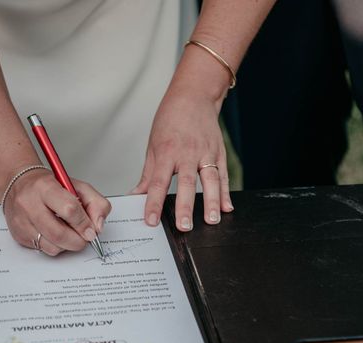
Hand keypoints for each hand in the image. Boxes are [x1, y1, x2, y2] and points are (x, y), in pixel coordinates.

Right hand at [3, 169, 110, 255]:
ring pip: (52, 247)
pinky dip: (56, 246)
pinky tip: (56, 234)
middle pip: (59, 234)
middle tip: (85, 238)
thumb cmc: (50, 186)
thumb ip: (96, 203)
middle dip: (78, 241)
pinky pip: (44, 250)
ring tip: (70, 233)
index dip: (84, 224)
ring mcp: (22, 222)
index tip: (92, 230)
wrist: (19, 185)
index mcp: (45, 187)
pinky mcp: (19, 235)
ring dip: (68, 245)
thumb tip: (98, 227)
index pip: (69, 209)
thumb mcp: (78, 187)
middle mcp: (30, 204)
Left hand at [132, 88, 233, 231]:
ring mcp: (206, 153)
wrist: (193, 96)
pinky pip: (223, 175)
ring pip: (210, 181)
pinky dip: (225, 192)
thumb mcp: (153, 146)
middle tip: (184, 227)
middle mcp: (187, 153)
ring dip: (211, 202)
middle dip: (185, 207)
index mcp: (167, 153)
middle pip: (186, 184)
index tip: (151, 220)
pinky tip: (226, 208)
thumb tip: (135, 196)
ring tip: (211, 221)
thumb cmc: (170, 119)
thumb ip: (147, 175)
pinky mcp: (219, 153)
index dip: (153, 203)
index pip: (158, 183)